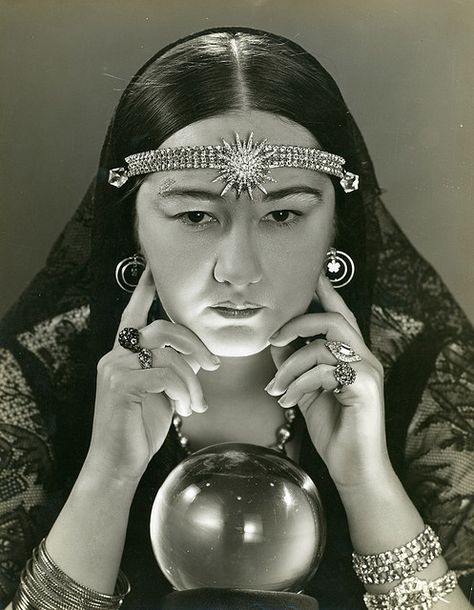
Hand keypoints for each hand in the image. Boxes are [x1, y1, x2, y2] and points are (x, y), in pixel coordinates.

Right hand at [85, 266, 220, 482]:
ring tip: (196, 404)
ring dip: (191, 380)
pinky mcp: (121, 385)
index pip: (134, 315)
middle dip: (195, 344)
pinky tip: (185, 410)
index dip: (143, 290)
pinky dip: (183, 391)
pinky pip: (165, 375)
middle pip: (163, 328)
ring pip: (168, 354)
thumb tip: (200, 359)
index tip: (151, 266)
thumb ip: (171, 370)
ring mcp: (115, 368)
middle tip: (213, 366)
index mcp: (122, 354)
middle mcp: (114, 355)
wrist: (118, 464)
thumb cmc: (139, 428)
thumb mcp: (159, 394)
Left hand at [267, 274, 391, 487]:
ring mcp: (367, 370)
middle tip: (274, 339)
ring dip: (291, 366)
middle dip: (298, 322)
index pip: (339, 314)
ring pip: (323, 345)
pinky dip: (298, 384)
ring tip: (276, 388)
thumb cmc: (333, 427)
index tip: (310, 272)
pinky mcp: (365, 386)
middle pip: (333, 319)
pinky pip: (324, 370)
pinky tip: (289, 401)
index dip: (325, 291)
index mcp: (352, 355)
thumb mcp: (306, 389)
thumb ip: (295, 363)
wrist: (354, 468)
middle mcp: (364, 357)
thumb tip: (274, 340)